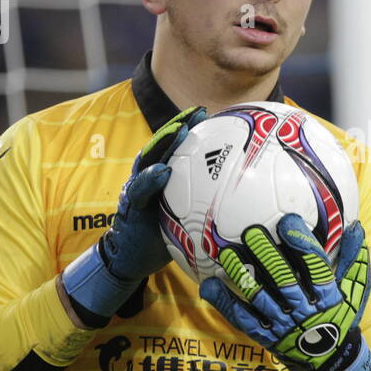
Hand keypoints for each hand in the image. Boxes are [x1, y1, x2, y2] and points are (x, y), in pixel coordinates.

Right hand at [62, 105, 206, 325]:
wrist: (131, 258)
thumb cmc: (163, 234)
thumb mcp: (185, 216)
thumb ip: (202, 201)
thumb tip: (240, 198)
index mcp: (162, 177)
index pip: (177, 148)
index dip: (190, 128)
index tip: (209, 114)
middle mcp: (147, 177)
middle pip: (162, 145)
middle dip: (178, 126)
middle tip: (197, 113)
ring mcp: (137, 190)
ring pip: (149, 160)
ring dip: (164, 144)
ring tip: (180, 130)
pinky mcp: (130, 207)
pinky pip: (140, 191)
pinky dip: (150, 179)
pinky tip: (162, 171)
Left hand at [200, 214, 370, 370]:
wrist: (332, 361)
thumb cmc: (342, 318)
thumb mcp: (355, 291)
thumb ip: (353, 259)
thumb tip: (354, 226)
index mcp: (328, 297)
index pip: (314, 267)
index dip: (301, 243)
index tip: (287, 221)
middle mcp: (304, 310)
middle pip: (283, 280)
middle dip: (267, 255)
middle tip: (251, 232)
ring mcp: (282, 324)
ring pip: (259, 297)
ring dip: (242, 274)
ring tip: (228, 253)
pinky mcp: (265, 335)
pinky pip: (241, 318)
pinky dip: (224, 302)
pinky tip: (209, 285)